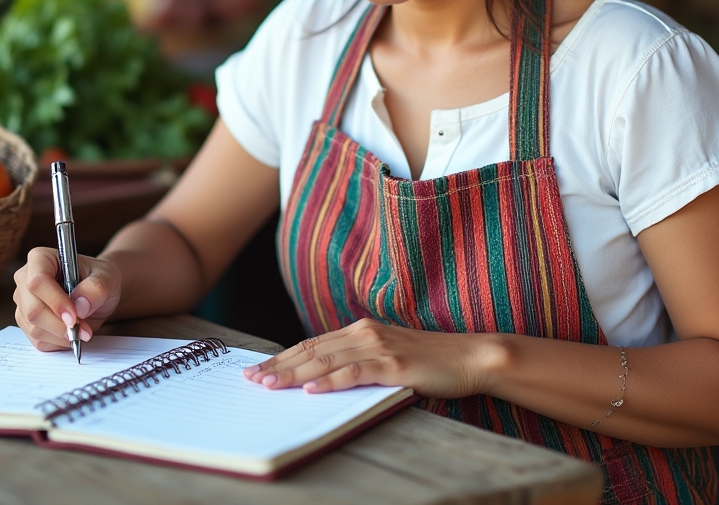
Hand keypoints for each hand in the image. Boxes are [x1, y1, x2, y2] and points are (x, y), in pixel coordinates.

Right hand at [13, 247, 121, 351]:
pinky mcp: (27, 324)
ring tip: (84, 331)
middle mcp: (25, 280)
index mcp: (41, 258)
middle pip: (33, 310)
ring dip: (62, 335)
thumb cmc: (100, 278)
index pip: (38, 281)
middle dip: (60, 325)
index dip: (55, 301)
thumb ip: (96, 288)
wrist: (98, 292)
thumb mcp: (107, 277)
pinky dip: (58, 343)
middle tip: (84, 330)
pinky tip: (73, 334)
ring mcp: (24, 304)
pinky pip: (38, 341)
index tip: (74, 317)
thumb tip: (80, 307)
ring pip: (34, 329)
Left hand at [242, 317, 501, 397]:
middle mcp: (365, 333)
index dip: (283, 356)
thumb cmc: (429, 360)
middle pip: (312, 350)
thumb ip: (359, 360)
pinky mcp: (393, 365)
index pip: (312, 344)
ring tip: (269, 384)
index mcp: (362, 329)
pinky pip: (355, 374)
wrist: (467, 356)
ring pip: (326, 361)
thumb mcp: (388, 355)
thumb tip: (325, 376)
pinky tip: (312, 389)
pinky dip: (330, 381)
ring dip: (295, 374)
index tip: (258, 368)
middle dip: (279, 365)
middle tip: (250, 378)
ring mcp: (379, 347)